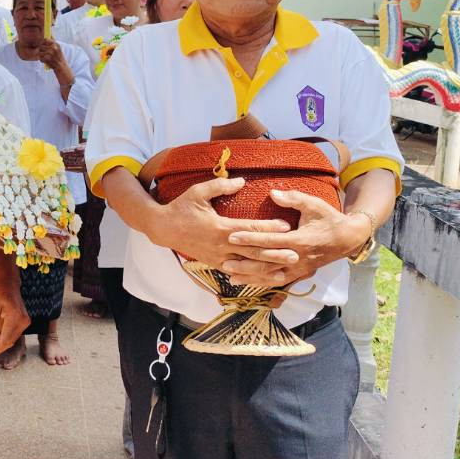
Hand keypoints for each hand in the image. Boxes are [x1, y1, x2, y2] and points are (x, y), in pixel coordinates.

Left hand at [0, 262, 29, 355]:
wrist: (9, 283)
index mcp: (14, 316)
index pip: (5, 338)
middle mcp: (23, 321)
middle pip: (10, 340)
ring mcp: (25, 321)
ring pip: (13, 338)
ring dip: (3, 344)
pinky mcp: (25, 321)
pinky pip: (15, 333)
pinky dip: (6, 338)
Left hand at [33, 40, 72, 83]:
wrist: (62, 67)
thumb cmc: (59, 57)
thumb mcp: (58, 48)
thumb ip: (53, 41)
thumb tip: (50, 33)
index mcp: (56, 44)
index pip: (45, 40)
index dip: (42, 43)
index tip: (43, 47)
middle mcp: (54, 48)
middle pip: (41, 46)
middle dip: (41, 51)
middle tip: (45, 54)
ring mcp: (51, 53)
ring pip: (39, 52)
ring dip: (41, 56)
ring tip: (46, 58)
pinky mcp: (48, 59)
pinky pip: (40, 58)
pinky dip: (42, 61)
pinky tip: (46, 62)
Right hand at [143, 177, 291, 270]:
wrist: (163, 228)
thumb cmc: (182, 207)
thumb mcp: (198, 192)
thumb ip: (220, 186)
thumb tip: (242, 181)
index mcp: (219, 227)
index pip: (250, 228)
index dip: (269, 228)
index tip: (287, 227)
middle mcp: (221, 245)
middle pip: (253, 251)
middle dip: (275, 253)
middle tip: (296, 254)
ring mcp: (218, 257)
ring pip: (247, 266)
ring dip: (267, 268)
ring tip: (285, 270)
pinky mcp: (215, 264)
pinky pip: (237, 272)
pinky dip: (252, 276)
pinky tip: (264, 277)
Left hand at [222, 190, 371, 287]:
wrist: (348, 238)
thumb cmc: (329, 218)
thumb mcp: (314, 204)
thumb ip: (294, 198)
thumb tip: (273, 193)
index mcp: (300, 240)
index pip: (270, 241)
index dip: (250, 239)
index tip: (232, 236)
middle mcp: (298, 258)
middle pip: (267, 262)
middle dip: (245, 261)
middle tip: (224, 260)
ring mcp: (299, 269)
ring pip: (270, 276)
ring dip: (250, 276)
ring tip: (229, 275)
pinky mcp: (299, 274)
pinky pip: (278, 281)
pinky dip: (261, 283)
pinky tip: (246, 282)